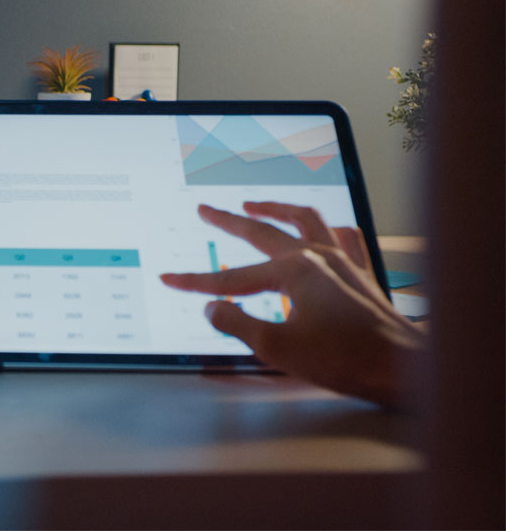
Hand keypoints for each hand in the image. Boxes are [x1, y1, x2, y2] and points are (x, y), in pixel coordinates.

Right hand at [160, 202, 425, 407]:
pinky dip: (329, 229)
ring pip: (306, 220)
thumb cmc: (344, 359)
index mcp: (294, 272)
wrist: (403, 369)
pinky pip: (345, 238)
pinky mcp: (363, 274)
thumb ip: (238, 323)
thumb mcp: (277, 348)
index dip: (196, 282)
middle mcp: (318, 257)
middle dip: (229, 220)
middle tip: (206, 209)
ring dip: (277, 209)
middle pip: (264, 232)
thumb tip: (213, 308)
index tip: (169, 279)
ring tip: (255, 204)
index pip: (232, 278)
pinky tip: (323, 231)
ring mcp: (344, 261)